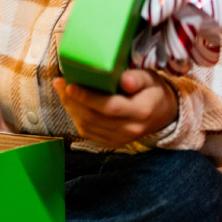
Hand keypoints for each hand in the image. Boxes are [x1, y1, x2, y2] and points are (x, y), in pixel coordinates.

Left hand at [53, 69, 177, 147]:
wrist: (163, 113)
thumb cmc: (152, 90)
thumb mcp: (150, 78)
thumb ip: (137, 78)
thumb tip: (124, 80)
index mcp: (141, 111)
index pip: (109, 107)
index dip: (87, 97)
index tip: (70, 85)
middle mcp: (130, 129)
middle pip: (94, 118)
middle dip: (72, 100)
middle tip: (59, 83)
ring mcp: (121, 139)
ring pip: (87, 126)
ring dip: (70, 108)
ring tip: (61, 89)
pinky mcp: (112, 142)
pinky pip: (88, 132)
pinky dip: (75, 117)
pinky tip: (70, 102)